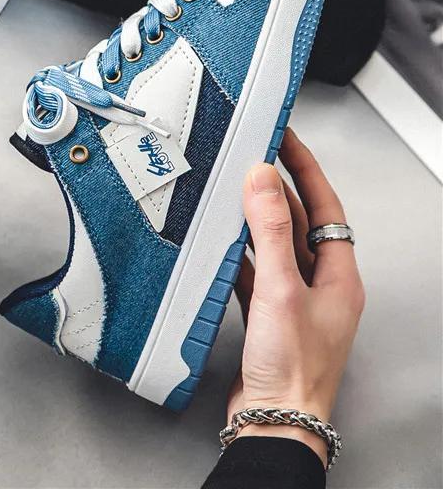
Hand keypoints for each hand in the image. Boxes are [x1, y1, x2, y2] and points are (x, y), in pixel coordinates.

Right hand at [227, 128, 364, 465]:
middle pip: (298, 223)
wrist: (274, 420)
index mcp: (338, 275)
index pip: (324, 205)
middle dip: (275, 190)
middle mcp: (320, 284)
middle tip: (253, 157)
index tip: (286, 139)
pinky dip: (237, 254)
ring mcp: (293, 299)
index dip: (305, 168)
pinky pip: (253, 270)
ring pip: (273, 245)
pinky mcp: (268, 314)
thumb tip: (263, 178)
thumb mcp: (281, 288)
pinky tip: (220, 244)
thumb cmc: (293, 369)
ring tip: (231, 192)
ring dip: (253, 220)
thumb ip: (269, 229)